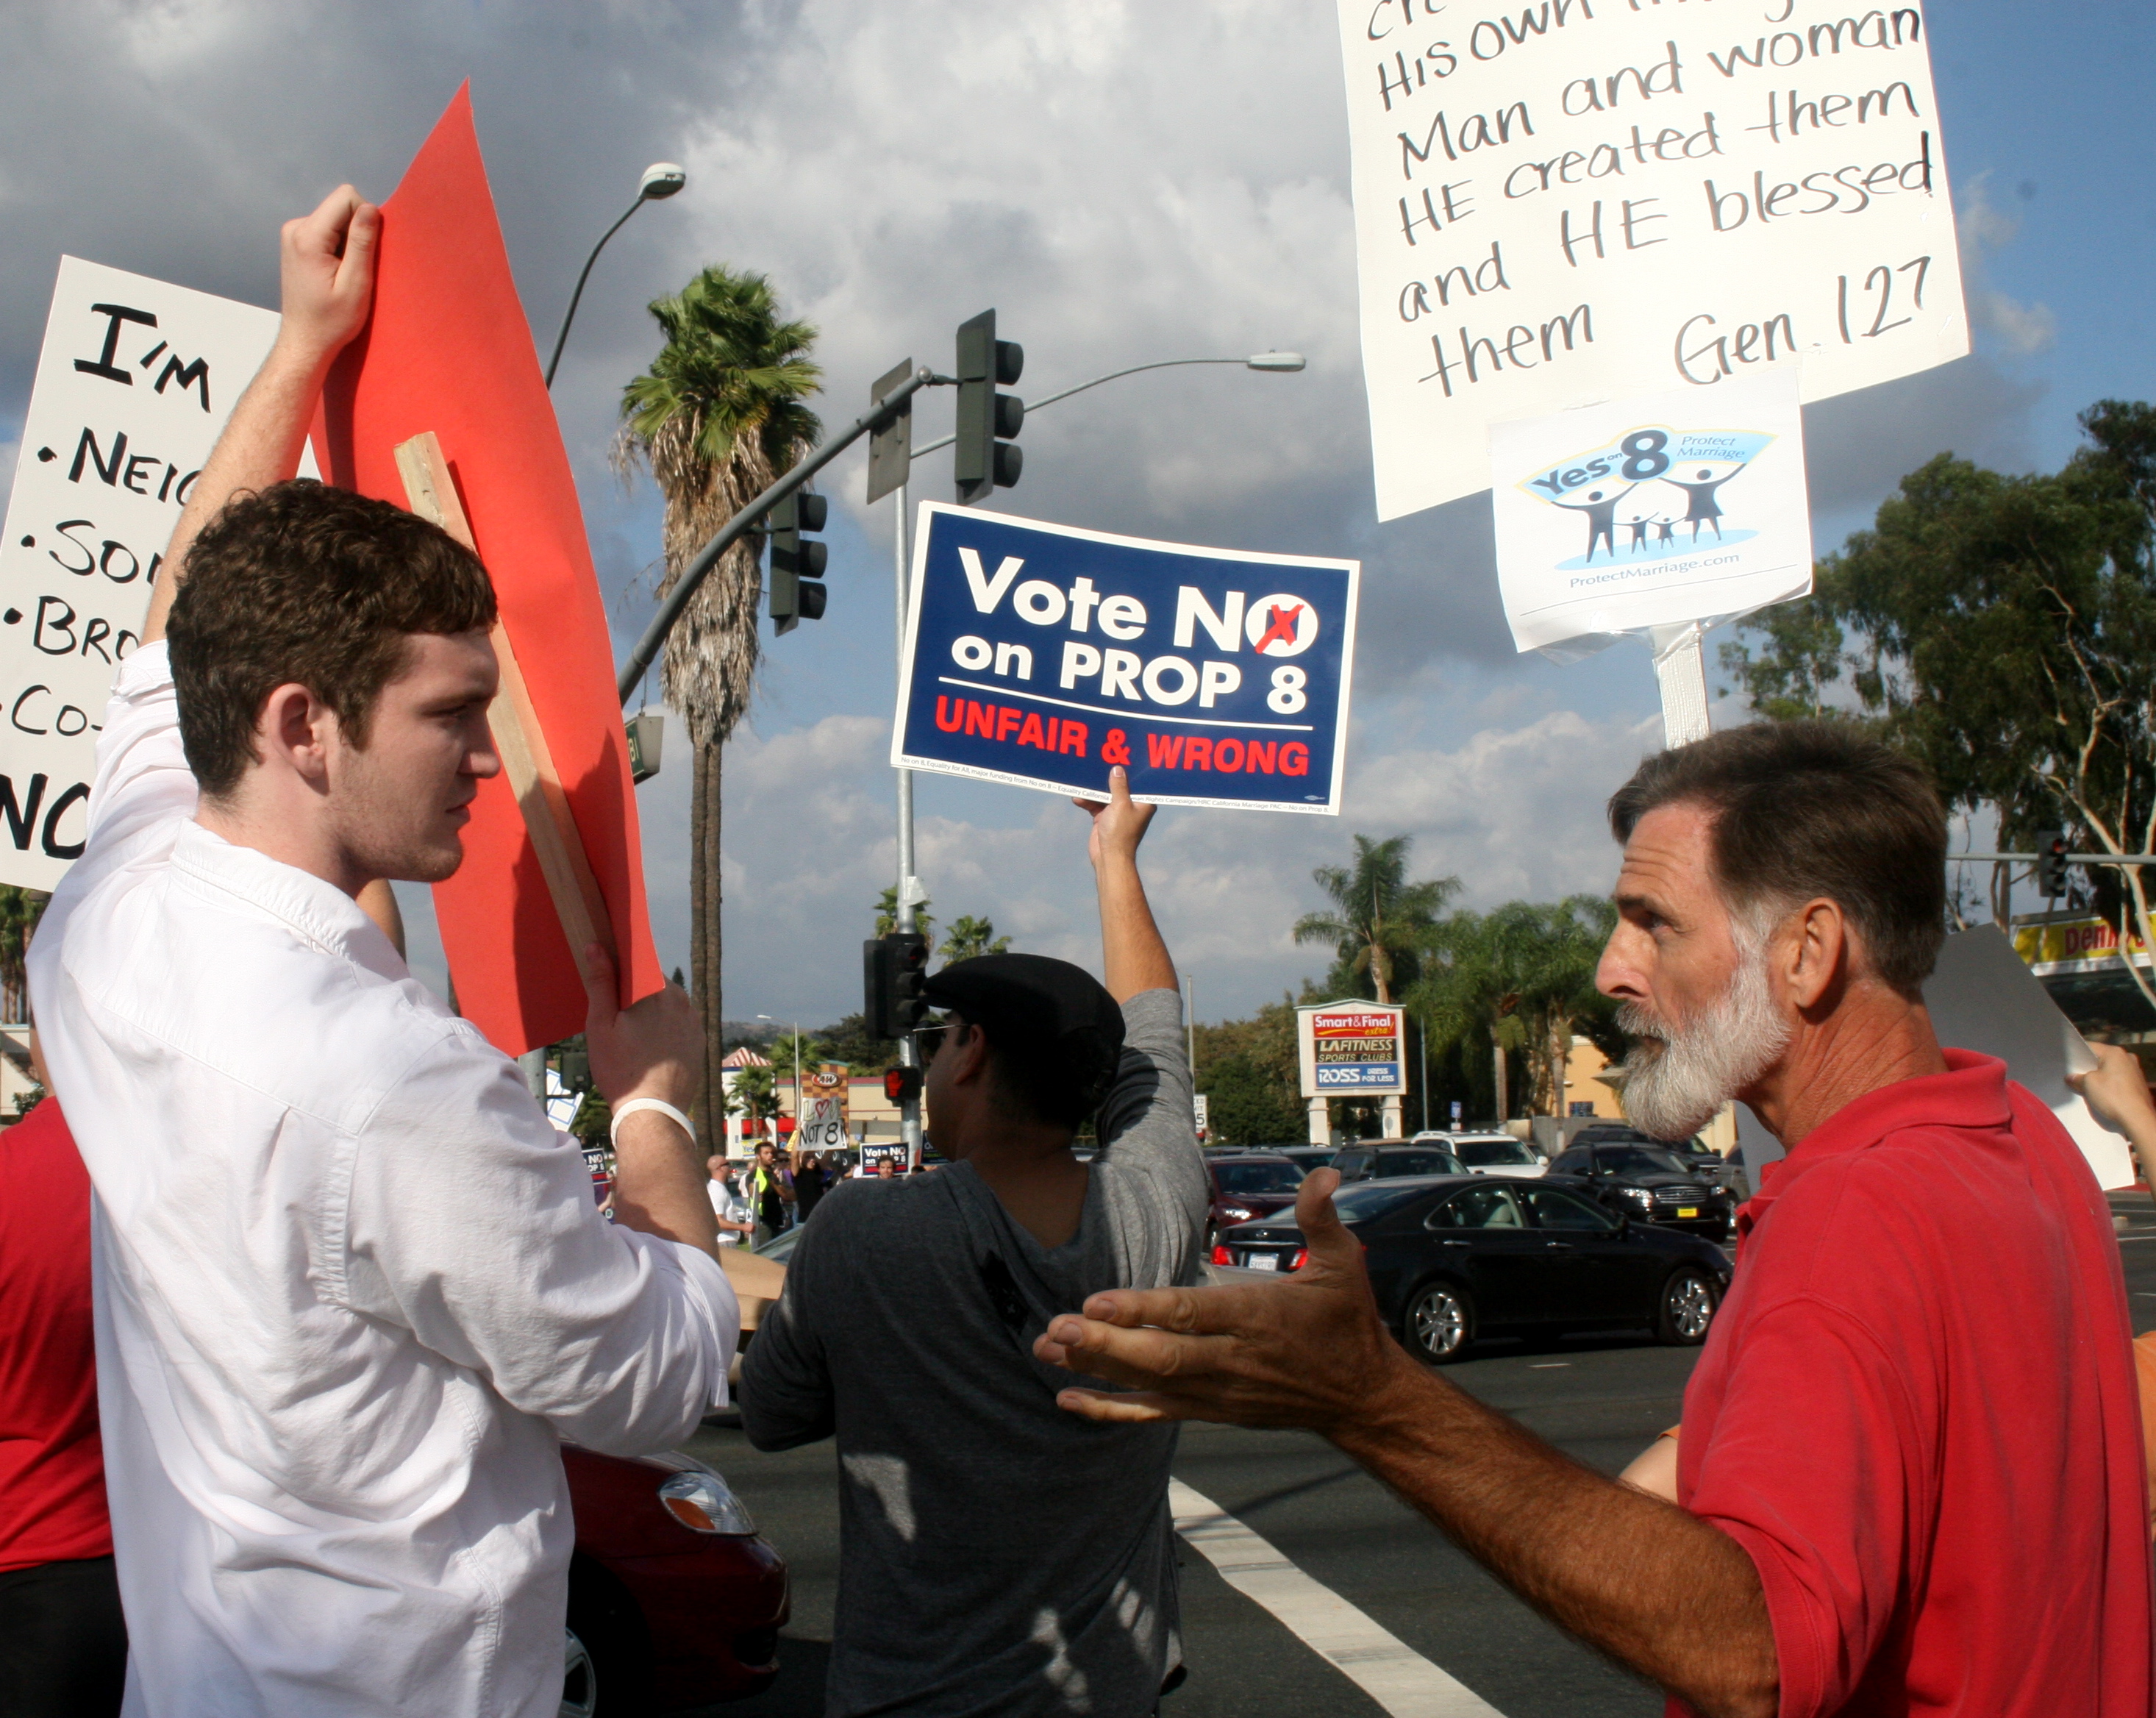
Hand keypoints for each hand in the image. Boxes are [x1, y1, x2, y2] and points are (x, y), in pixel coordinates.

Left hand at [275, 184, 379, 363]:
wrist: (305, 340)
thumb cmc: (331, 321)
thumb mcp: (355, 284)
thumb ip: (362, 243)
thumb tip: (371, 208)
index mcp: (307, 236)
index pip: (346, 197)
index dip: (366, 219)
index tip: (365, 252)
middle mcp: (295, 227)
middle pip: (340, 206)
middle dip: (356, 232)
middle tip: (354, 268)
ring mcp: (293, 233)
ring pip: (335, 218)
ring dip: (348, 241)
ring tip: (343, 273)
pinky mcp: (296, 241)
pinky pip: (327, 229)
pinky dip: (338, 247)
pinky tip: (335, 272)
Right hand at [580, 942, 700, 1112]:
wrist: (653, 1113)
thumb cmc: (621, 1069)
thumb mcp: (601, 1025)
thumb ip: (600, 983)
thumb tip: (597, 947)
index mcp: (660, 990)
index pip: (640, 965)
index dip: (621, 971)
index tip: (606, 982)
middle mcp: (683, 1001)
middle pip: (653, 986)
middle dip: (634, 995)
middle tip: (613, 1017)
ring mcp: (694, 1023)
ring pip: (666, 1007)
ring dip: (650, 1014)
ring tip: (629, 1036)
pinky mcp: (699, 1043)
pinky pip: (677, 1026)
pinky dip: (664, 1031)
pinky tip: (647, 1049)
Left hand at [1033, 1169, 1413, 1427]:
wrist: (1361, 1398)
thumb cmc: (1346, 1324)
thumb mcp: (1343, 1265)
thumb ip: (1323, 1219)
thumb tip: (1323, 1175)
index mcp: (1255, 1318)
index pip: (1190, 1315)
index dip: (1140, 1311)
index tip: (1095, 1302)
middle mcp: (1231, 1360)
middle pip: (1159, 1356)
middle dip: (1103, 1344)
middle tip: (1057, 1328)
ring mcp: (1217, 1392)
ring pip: (1148, 1384)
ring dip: (1095, 1369)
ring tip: (1046, 1350)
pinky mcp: (1209, 1411)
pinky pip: (1153, 1413)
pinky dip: (1111, 1410)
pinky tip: (1069, 1400)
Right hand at [1073, 765, 1155, 870]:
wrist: (1108, 857)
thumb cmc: (1121, 832)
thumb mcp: (1120, 804)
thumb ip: (1119, 786)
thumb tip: (1117, 769)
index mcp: (1143, 802)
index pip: (1139, 782)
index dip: (1131, 770)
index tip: (1122, 757)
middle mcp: (1132, 805)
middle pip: (1119, 786)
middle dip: (1108, 777)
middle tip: (1098, 764)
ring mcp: (1117, 811)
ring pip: (1105, 794)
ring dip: (1093, 790)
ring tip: (1082, 781)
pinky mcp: (1104, 817)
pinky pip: (1095, 804)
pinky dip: (1087, 801)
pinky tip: (1078, 798)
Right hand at [2069, 1043, 2155, 1136]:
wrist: (2137, 1118)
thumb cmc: (2112, 1096)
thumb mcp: (2088, 1084)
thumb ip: (2077, 1078)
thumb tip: (2071, 1077)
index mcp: (2115, 1053)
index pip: (2090, 1047)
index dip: (2076, 1053)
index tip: (2067, 1061)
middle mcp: (2127, 1058)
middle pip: (2101, 1059)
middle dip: (2089, 1067)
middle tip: (2075, 1075)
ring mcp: (2135, 1071)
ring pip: (2111, 1070)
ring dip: (2100, 1077)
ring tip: (2087, 1087)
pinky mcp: (2139, 1084)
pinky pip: (2119, 1080)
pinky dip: (2110, 1084)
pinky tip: (2103, 1094)